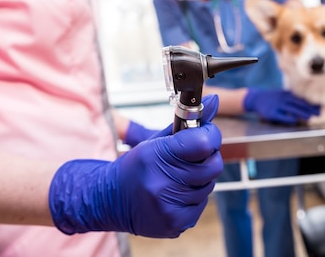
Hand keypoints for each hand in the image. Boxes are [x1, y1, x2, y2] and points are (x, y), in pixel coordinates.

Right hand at [49, 95, 222, 237]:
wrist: (110, 200)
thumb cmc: (136, 166)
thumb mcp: (156, 140)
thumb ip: (188, 123)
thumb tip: (214, 101)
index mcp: (158, 155)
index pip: (204, 142)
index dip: (211, 135)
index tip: (206, 134)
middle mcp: (163, 182)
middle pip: (213, 165)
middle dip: (208, 158)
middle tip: (192, 157)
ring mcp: (169, 206)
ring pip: (209, 185)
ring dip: (200, 179)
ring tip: (178, 177)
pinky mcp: (176, 223)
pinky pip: (202, 204)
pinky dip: (194, 198)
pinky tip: (175, 194)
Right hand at [243, 88, 320, 124]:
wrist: (255, 99)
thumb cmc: (271, 98)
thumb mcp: (281, 95)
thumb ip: (292, 98)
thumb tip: (307, 104)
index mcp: (285, 94)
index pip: (300, 98)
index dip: (310, 102)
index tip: (319, 106)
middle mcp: (282, 98)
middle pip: (297, 103)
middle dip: (308, 108)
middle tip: (318, 113)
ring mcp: (276, 105)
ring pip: (290, 109)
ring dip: (301, 113)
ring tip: (309, 117)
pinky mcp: (270, 113)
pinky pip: (280, 116)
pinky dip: (287, 118)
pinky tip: (294, 120)